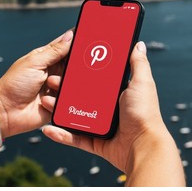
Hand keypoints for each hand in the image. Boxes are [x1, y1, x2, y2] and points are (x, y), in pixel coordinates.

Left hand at [0, 30, 72, 137]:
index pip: (66, 47)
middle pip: (73, 66)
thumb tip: (70, 35)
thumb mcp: (34, 63)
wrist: (5, 111)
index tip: (87, 40)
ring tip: (49, 85)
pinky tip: (44, 101)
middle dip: (74, 66)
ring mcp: (56, 89)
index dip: (76, 43)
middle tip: (68, 69)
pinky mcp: (58, 104)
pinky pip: (68, 100)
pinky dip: (58, 100)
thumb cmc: (14, 84)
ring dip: (62, 83)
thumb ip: (55, 51)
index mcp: (46, 59)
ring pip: (73, 83)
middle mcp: (53, 73)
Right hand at [42, 42, 175, 172]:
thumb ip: (138, 64)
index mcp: (116, 94)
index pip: (95, 80)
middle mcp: (108, 109)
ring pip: (74, 116)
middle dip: (63, 89)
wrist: (143, 146)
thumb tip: (138, 44)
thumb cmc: (144, 113)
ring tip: (46, 101)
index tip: (67, 65)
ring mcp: (100, 126)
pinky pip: (74, 138)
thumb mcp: (141, 83)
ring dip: (58, 109)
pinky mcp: (95, 142)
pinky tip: (48, 128)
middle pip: (80, 97)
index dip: (80, 72)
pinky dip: (61, 134)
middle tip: (52, 81)